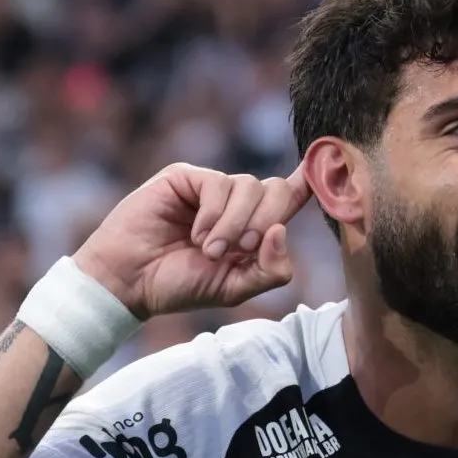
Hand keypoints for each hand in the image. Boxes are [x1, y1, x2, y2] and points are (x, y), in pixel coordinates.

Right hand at [73, 162, 309, 317]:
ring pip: (249, 187)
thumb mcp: (235, 288)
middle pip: (276, 189)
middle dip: (265, 220)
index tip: (326, 168)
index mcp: (251, 227)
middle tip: (241, 249)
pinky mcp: (185, 177)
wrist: (131, 282)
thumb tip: (281, 231)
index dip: (309, 183)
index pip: (288, 198)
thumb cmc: (179, 286)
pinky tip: (198, 236)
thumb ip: (269, 269)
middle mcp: (234, 203)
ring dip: (235, 224)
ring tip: (210, 250)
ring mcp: (210, 188)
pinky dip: (214, 214)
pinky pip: (218, 183)